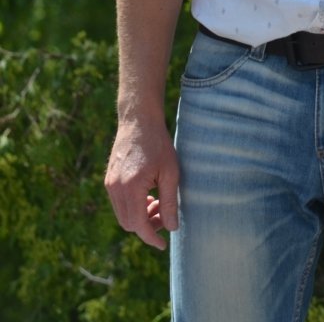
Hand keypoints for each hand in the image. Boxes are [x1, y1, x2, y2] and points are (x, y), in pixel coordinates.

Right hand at [105, 118, 179, 249]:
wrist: (138, 121)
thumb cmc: (158, 144)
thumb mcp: (171, 172)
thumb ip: (170, 202)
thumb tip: (172, 228)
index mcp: (131, 188)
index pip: (138, 225)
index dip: (151, 237)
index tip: (162, 245)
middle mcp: (116, 188)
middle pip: (128, 224)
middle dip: (147, 227)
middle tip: (165, 215)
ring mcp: (110, 184)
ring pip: (123, 215)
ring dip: (140, 217)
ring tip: (158, 203)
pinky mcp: (109, 179)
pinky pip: (119, 203)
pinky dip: (133, 207)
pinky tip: (148, 195)